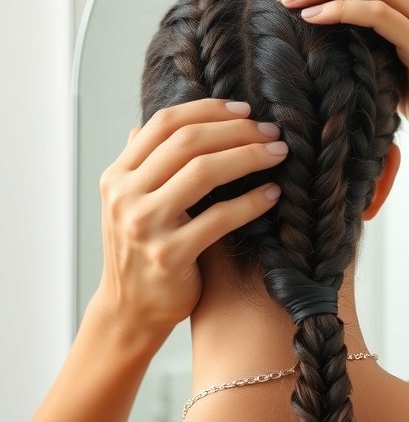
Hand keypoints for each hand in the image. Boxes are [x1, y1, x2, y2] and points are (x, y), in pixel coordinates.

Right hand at [94, 99, 285, 336]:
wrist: (128, 311)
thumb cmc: (141, 252)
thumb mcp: (130, 203)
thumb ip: (141, 165)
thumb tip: (149, 124)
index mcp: (117, 176)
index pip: (164, 124)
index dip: (208, 110)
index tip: (245, 111)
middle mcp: (125, 196)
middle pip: (187, 142)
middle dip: (237, 131)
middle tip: (272, 132)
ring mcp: (144, 225)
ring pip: (203, 171)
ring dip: (248, 157)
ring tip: (278, 154)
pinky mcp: (169, 256)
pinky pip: (219, 218)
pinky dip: (251, 202)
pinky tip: (273, 195)